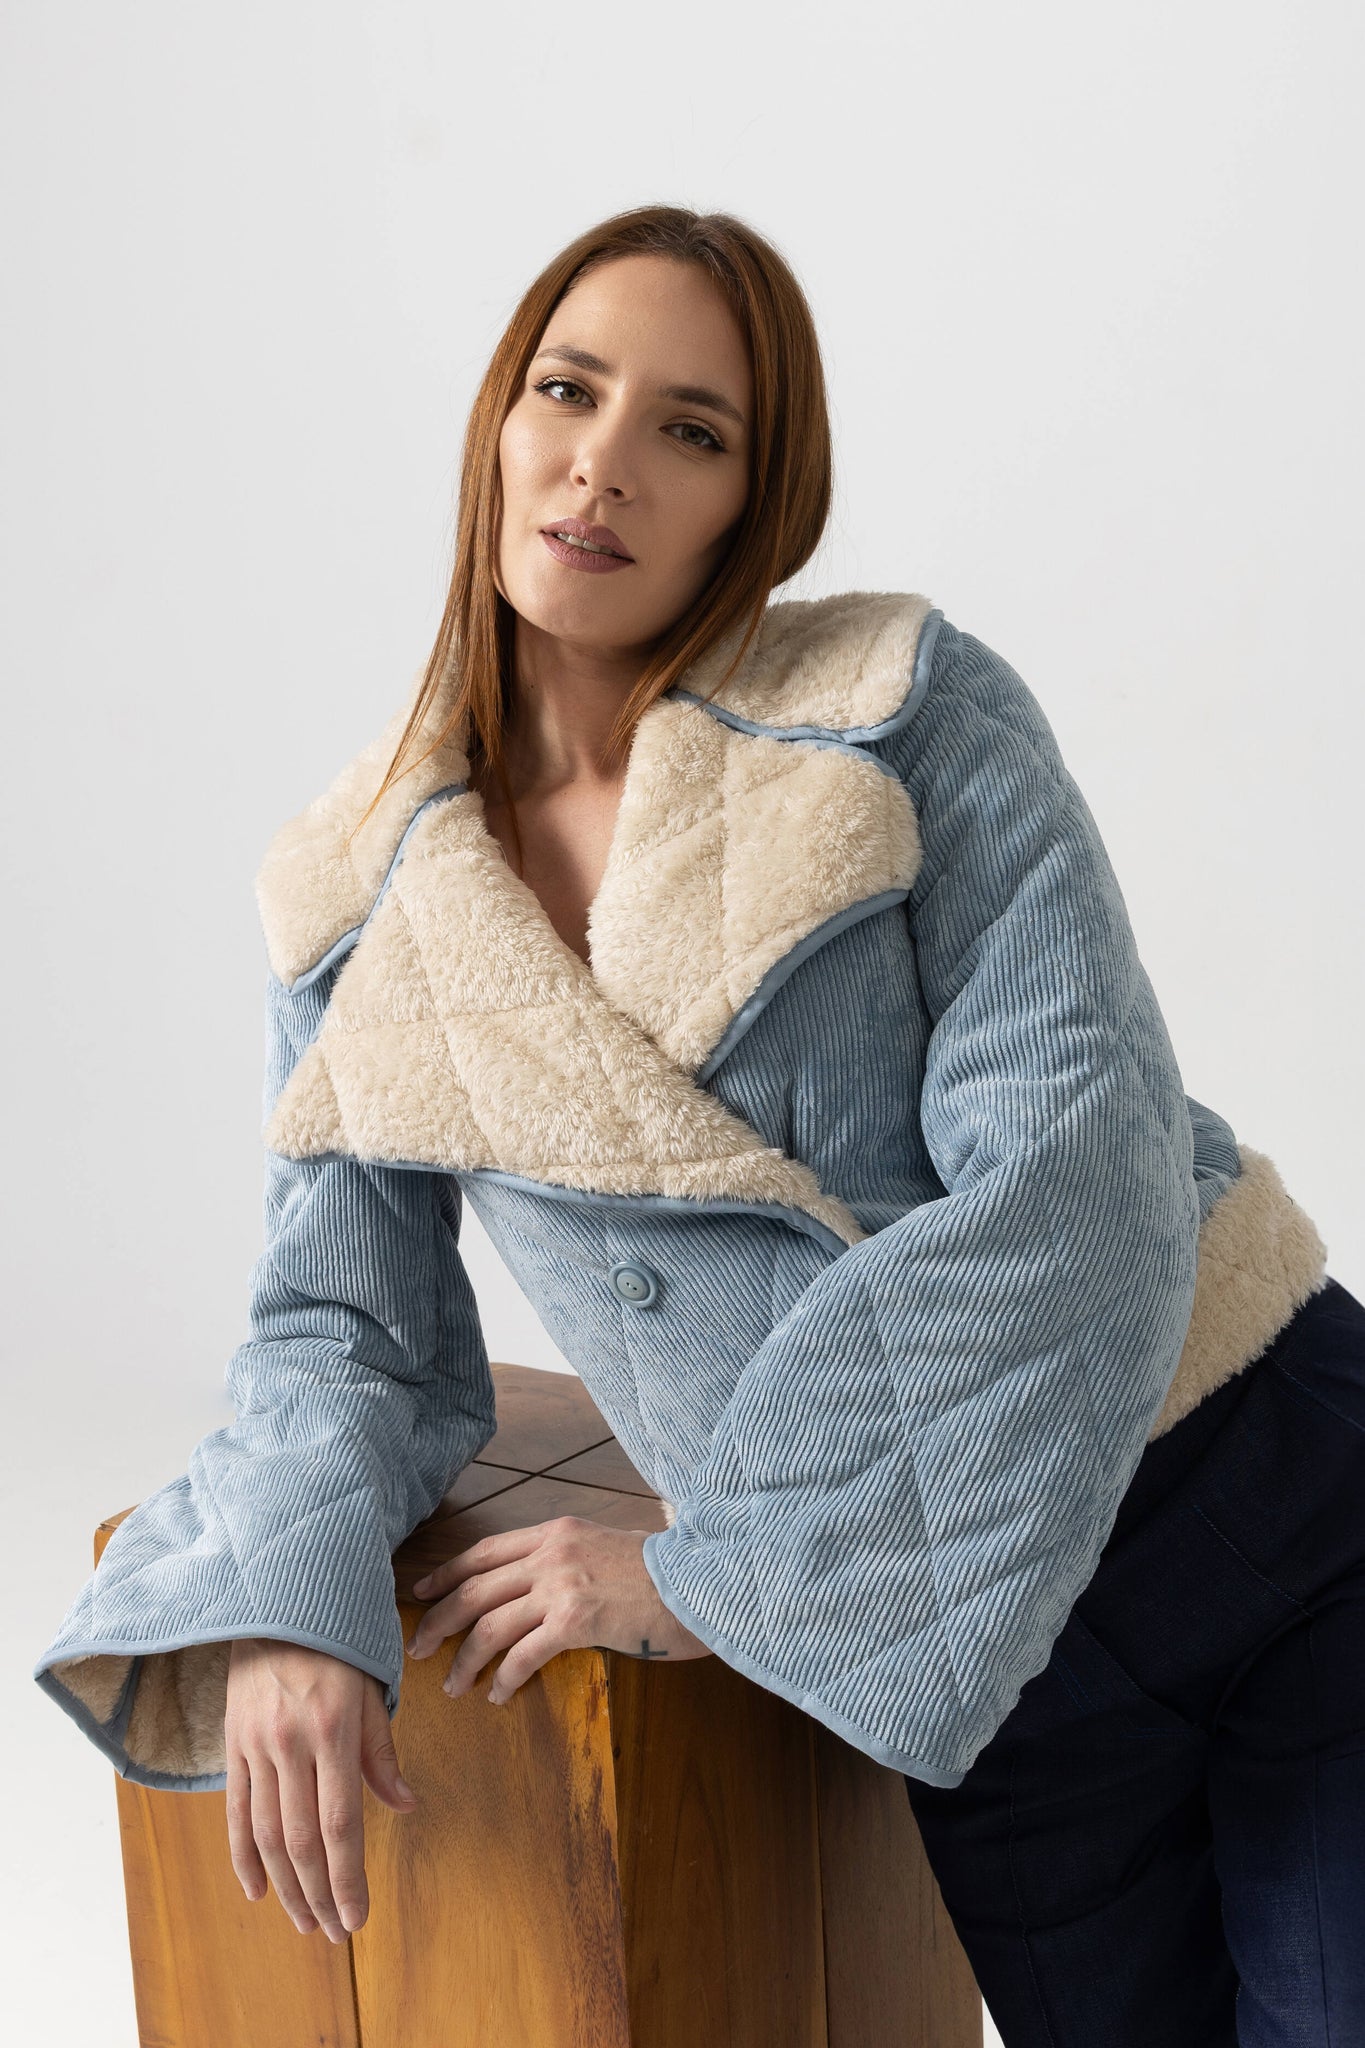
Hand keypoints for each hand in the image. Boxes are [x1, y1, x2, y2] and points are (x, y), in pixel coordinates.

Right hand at [224, 1638, 416, 1940]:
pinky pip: (235, 1812)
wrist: (278, 1605)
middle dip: (320, 1894)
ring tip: (306, 1920)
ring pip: (267, 1835)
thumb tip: (405, 1807)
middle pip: (302, 1840)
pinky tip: (258, 1891)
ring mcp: (256, 1747)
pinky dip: (244, 1857)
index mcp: (334, 1731)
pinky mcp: (232, 1746)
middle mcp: (291, 1744)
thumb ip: (382, 1755)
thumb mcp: (372, 1693)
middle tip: (336, 1931)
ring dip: (286, 1887)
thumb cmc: (338, 1648)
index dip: (347, 1878)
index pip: (341, 1823)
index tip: (357, 1917)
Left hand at [406, 1516, 712, 1701]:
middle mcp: (552, 1552)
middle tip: (416, 1649)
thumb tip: (538, 1590)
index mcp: (556, 1531)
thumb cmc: (662, 1573)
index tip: (421, 1593)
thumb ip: (569, 1561)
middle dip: (438, 1621)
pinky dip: (504, 1678)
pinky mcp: (577, 1620)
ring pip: (489, 1624)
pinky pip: (523, 1655)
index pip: (484, 1551)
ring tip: (452, 1685)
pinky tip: (498, 1696)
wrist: (702, 1580)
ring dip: (464, 1659)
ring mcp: (562, 1585)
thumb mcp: (606, 1548)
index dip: (446, 1573)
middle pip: (474, 1588)